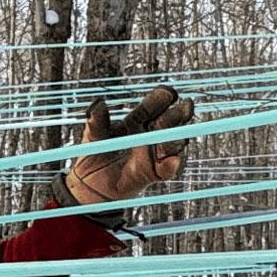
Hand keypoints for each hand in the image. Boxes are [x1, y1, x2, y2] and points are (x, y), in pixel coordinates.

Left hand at [64, 85, 194, 203]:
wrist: (90, 184)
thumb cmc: (92, 155)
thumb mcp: (92, 136)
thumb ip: (96, 121)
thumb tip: (98, 103)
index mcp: (137, 120)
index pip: (153, 106)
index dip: (162, 98)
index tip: (168, 92)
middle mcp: (150, 134)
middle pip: (169, 121)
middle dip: (178, 113)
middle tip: (186, 106)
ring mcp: (155, 153)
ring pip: (173, 142)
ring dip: (178, 136)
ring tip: (178, 131)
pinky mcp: (155, 172)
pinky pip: (168, 169)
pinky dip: (172, 165)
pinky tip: (174, 161)